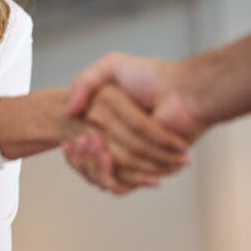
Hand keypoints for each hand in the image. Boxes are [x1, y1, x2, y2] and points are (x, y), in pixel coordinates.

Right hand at [61, 83, 189, 194]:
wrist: (182, 93)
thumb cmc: (152, 77)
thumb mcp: (111, 66)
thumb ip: (84, 82)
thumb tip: (68, 111)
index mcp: (109, 125)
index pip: (81, 149)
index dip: (72, 151)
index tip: (68, 141)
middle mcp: (120, 143)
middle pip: (89, 166)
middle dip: (81, 158)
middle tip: (83, 140)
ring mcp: (133, 158)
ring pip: (101, 177)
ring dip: (92, 165)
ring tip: (96, 145)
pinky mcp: (146, 169)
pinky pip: (121, 184)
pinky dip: (110, 175)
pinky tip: (105, 156)